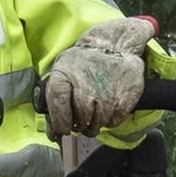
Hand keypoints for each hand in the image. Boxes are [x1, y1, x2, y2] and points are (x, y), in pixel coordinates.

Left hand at [43, 17, 155, 139]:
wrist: (115, 46)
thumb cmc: (85, 61)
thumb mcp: (62, 70)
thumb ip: (54, 98)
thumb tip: (52, 129)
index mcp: (64, 78)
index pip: (58, 109)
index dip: (59, 123)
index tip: (61, 130)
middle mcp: (85, 90)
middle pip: (78, 122)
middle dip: (78, 125)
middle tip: (81, 118)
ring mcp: (105, 98)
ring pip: (96, 126)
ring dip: (94, 123)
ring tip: (95, 108)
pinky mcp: (123, 103)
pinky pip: (112, 123)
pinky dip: (109, 119)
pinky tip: (108, 104)